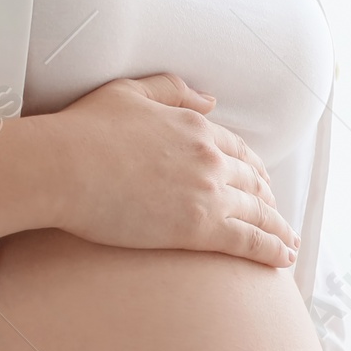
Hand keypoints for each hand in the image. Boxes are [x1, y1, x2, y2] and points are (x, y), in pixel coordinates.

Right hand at [37, 72, 298, 264]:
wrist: (63, 167)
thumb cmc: (84, 130)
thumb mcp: (130, 92)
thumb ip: (173, 91)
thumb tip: (210, 101)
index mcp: (196, 127)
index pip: (237, 150)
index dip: (252, 168)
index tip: (260, 182)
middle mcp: (210, 158)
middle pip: (252, 182)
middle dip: (268, 200)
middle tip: (275, 216)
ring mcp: (208, 193)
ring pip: (257, 213)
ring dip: (278, 229)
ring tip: (288, 244)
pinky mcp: (199, 229)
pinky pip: (249, 242)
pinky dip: (272, 250)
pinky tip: (284, 259)